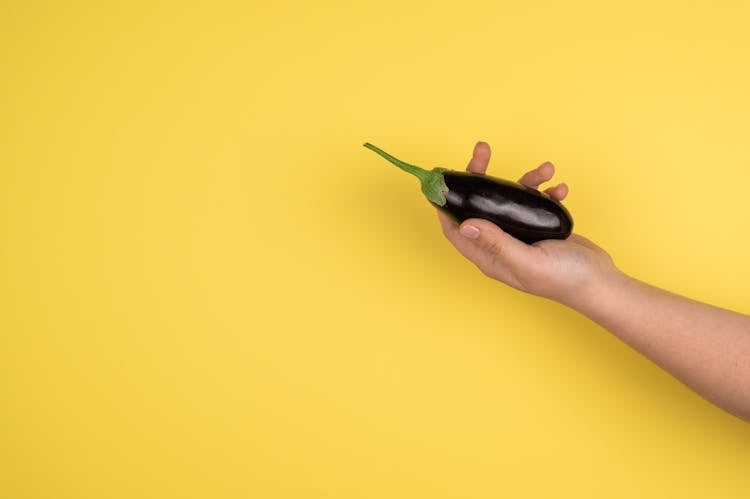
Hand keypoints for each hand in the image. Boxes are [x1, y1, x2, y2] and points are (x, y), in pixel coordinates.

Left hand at [438, 142, 618, 305]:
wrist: (601, 283)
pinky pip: (536, 202)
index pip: (456, 229)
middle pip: (480, 206)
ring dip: (525, 181)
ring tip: (545, 170)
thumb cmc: (564, 280)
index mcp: (490, 257)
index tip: (446, 177)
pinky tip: (560, 189)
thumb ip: (496, 242)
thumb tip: (465, 223)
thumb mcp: (527, 261)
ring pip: (510, 200)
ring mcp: (520, 235)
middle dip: (480, 177)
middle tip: (483, 151)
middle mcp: (500, 245)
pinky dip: (546, 191)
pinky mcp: (540, 227)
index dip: (446, 204)